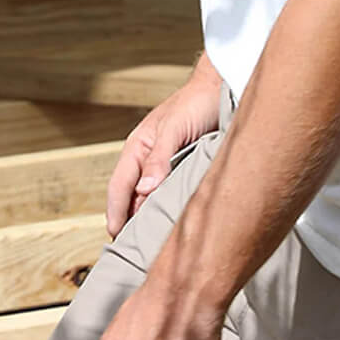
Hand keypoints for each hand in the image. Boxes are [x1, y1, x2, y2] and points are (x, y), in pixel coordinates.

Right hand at [106, 57, 222, 237]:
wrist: (223, 88)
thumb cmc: (196, 103)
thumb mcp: (176, 129)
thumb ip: (159, 157)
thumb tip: (143, 191)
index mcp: (137, 147)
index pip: (119, 187)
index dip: (115, 212)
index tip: (115, 236)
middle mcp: (148, 159)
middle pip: (131, 197)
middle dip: (127, 222)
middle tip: (130, 250)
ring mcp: (165, 165)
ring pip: (150, 198)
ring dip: (147, 218)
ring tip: (149, 245)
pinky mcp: (184, 169)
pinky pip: (170, 194)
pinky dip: (167, 210)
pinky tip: (173, 225)